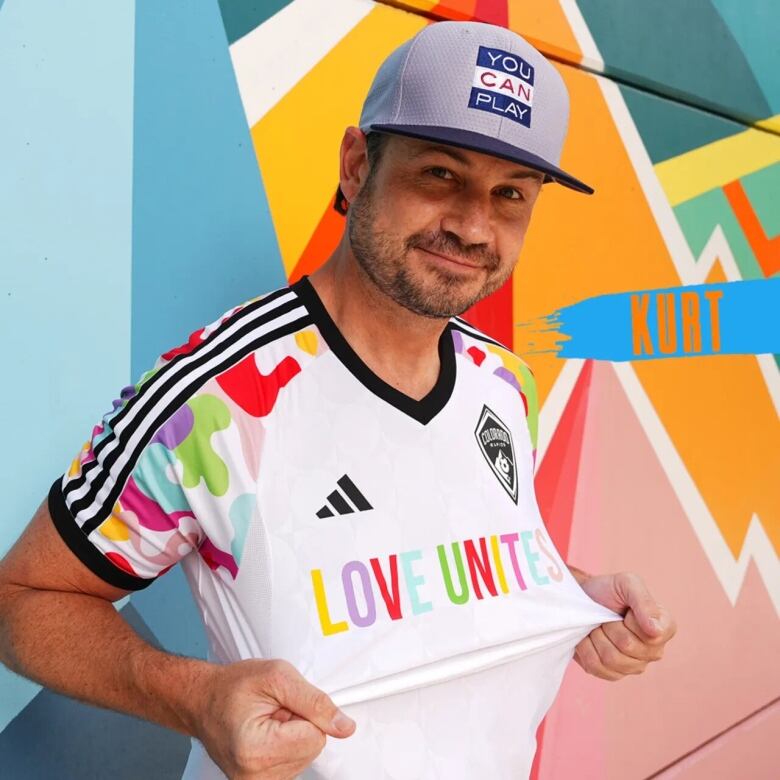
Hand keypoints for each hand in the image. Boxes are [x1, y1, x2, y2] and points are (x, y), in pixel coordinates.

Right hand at [190, 658, 355, 778]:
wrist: (203, 699)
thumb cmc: (233, 686)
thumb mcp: (278, 677)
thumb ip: (315, 702)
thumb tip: (344, 726)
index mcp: (257, 750)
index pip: (316, 737)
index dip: (306, 713)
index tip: (284, 704)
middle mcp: (255, 776)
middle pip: (311, 749)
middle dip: (299, 724)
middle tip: (273, 711)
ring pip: (305, 757)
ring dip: (292, 734)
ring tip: (268, 721)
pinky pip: (294, 763)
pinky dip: (286, 745)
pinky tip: (267, 733)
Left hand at [573, 571, 675, 680]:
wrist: (583, 598)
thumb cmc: (609, 590)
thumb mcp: (627, 583)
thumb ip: (644, 601)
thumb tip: (655, 630)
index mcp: (664, 628)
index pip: (652, 635)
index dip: (631, 620)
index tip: (626, 610)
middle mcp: (654, 651)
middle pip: (627, 646)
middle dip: (610, 626)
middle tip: (607, 616)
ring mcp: (634, 666)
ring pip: (611, 658)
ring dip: (597, 637)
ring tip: (599, 626)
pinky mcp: (613, 674)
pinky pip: (596, 667)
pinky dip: (586, 648)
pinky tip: (590, 638)